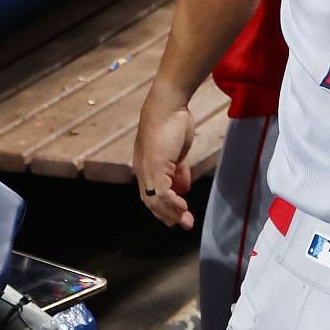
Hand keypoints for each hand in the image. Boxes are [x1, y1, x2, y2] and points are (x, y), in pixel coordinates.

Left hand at [134, 83, 196, 229]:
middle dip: (168, 215)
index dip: (163, 208)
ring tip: (186, 221)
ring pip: (155, 200)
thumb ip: (179, 170)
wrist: (167, 105)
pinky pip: (161, 192)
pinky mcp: (153, 168)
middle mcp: (143, 170)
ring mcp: (147, 170)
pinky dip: (172, 203)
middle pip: (151, 201)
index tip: (177, 216)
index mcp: (147, 166)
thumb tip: (183, 187)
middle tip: (183, 224)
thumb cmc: (173, 123)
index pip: (151, 193)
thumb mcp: (178, 151)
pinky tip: (183, 207)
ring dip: (171, 212)